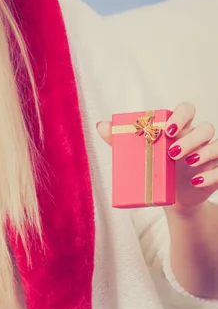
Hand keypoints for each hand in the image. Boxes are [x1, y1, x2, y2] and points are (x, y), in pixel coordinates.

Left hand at [97, 103, 217, 212]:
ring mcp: (209, 154)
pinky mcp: (216, 171)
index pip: (187, 110)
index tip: (167, 129)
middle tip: (172, 152)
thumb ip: (120, 140)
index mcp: (180, 128)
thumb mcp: (137, 156)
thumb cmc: (154, 170)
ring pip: (217, 145)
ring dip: (204, 152)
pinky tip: (197, 181)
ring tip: (188, 163)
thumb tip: (101, 126)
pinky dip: (211, 175)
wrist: (170, 198)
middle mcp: (197, 138)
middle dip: (191, 138)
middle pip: (205, 127)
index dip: (181, 115)